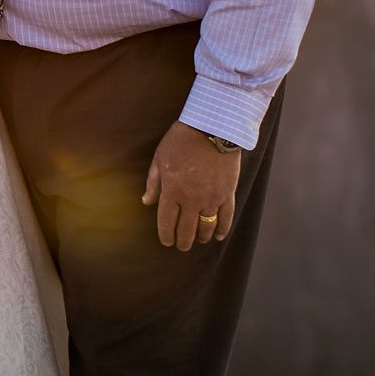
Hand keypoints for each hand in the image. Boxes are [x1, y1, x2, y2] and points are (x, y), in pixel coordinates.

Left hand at [141, 121, 240, 250]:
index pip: (167, 222)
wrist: (212, 128)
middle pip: (187, 229)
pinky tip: (217, 236)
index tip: (166, 242)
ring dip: (201, 237)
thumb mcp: (160, 159)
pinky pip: (226, 217)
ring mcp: (211, 198)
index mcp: (172, 191)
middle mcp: (191, 199)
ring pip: (206, 226)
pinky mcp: (227, 194)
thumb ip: (153, 183)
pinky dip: (222, 229)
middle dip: (183, 241)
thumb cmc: (181, 141)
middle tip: (182, 246)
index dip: (166, 235)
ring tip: (198, 241)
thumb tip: (147, 202)